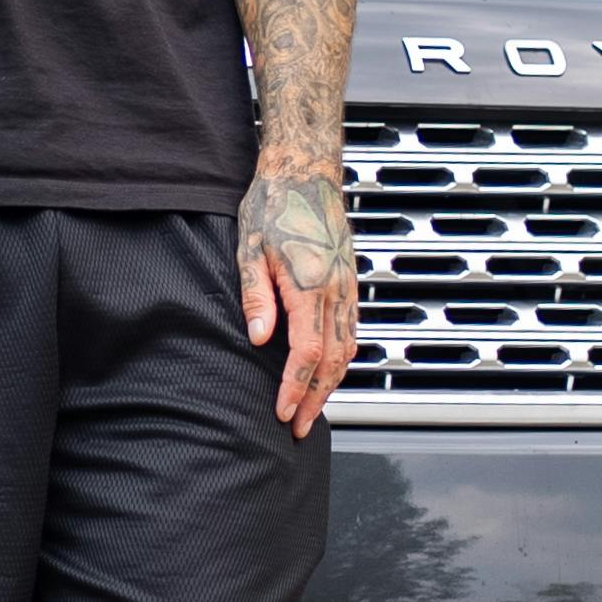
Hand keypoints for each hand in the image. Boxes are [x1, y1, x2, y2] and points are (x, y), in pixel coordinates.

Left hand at [238, 166, 360, 437]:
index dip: (295, 388)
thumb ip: (256, 295)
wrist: (306, 173)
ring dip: (331, 386)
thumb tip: (259, 339)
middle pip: (332, 362)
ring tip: (312, 410)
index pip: (307, 353)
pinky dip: (342, 361)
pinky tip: (328, 373)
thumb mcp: (250, 247)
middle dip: (315, 400)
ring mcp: (348, 288)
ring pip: (347, 350)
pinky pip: (351, 332)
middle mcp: (336, 291)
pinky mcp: (350, 283)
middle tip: (298, 428)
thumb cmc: (273, 205)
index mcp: (311, 286)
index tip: (283, 413)